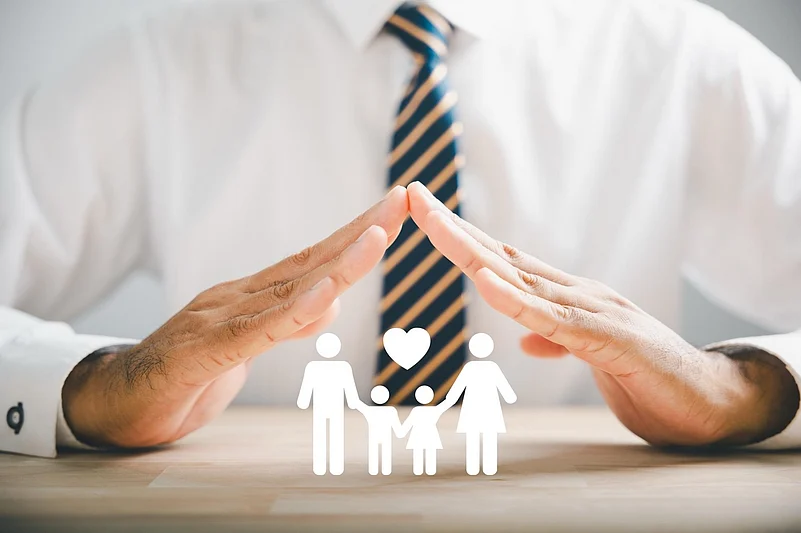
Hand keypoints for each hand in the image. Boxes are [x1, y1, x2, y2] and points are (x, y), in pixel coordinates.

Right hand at [63, 187, 408, 447]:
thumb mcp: (244, 349)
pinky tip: (324, 295)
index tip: (395, 210)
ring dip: (340, 261)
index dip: (357, 235)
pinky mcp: (201, 353)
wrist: (117, 401)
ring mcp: (218, 319)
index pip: (313, 260)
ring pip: (289, 289)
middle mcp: (238, 297)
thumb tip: (328, 301)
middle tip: (404, 199)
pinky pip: (254, 333)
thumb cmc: (184, 376)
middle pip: (310, 261)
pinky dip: (292, 313)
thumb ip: (283, 324)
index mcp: (250, 296)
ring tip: (381, 233)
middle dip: (362, 230)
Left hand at [408, 182, 798, 446]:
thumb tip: (525, 339)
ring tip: (432, 221)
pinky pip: (553, 320)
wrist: (708, 402)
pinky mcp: (608, 340)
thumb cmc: (646, 378)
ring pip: (519, 277)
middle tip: (412, 195)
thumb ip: (559, 340)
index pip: (503, 261)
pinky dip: (516, 300)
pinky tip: (484, 280)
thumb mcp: (590, 358)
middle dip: (452, 226)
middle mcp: (573, 293)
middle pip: (501, 256)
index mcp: (565, 297)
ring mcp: (591, 311)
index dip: (461, 237)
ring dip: (471, 249)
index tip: (423, 214)